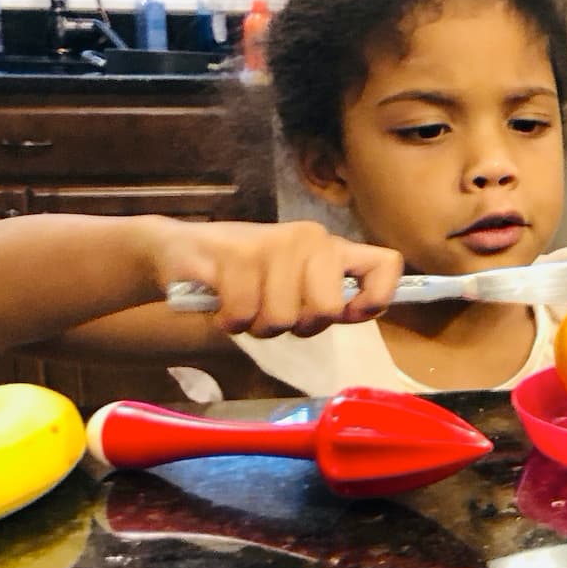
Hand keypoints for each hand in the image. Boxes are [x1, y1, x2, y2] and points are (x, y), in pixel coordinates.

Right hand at [144, 218, 402, 337]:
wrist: (180, 250)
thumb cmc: (245, 274)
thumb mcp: (295, 283)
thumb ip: (329, 297)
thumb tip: (362, 311)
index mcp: (331, 247)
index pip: (387, 264)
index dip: (376, 299)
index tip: (348, 315)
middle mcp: (310, 239)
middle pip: (328, 310)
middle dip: (299, 328)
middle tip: (276, 315)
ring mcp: (273, 243)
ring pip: (282, 318)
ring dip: (258, 327)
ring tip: (244, 306)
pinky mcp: (235, 254)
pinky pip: (243, 313)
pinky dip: (229, 321)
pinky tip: (221, 304)